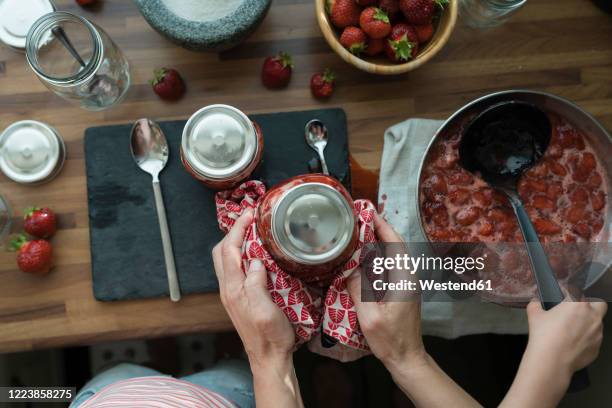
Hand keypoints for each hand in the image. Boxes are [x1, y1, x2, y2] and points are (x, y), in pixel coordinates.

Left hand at [212, 209, 294, 369]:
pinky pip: (234, 268)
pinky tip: (255, 254)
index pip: (229, 250)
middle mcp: (228, 289)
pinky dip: (241, 254)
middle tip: (250, 219)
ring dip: (236, 242)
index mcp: (234, 289)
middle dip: (233, 231)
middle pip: (221, 252)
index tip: (250, 214)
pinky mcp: (239, 298)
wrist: (268, 359)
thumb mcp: (266, 310)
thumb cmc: (270, 337)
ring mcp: (232, 294)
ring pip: (226, 260)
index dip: (238, 228)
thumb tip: (254, 260)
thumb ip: (256, 284)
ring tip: (253, 231)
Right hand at [348, 214, 479, 406]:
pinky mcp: (402, 289)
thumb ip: (359, 290)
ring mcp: (407, 283)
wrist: (407, 357)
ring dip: (379, 240)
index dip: (382, 226)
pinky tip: (364, 255)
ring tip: (359, 231)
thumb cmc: (389, 339)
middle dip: (379, 229)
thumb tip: (349, 268)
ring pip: (394, 254)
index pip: (395, 244)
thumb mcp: (369, 316)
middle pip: (396, 245)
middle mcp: (408, 277)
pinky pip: (391, 264)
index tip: (368, 212)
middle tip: (359, 217)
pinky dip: (379, 254)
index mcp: (403, 279)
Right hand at [525, 298, 606, 373]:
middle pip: (599, 303)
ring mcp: (598, 333)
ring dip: (588, 323)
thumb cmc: (543, 334)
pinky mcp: (598, 348)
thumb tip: (535, 301)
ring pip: (598, 323)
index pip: (575, 291)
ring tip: (571, 331)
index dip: (566, 292)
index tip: (560, 295)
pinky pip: (594, 339)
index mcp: (577, 304)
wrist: (552, 361)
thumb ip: (535, 304)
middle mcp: (592, 316)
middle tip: (576, 311)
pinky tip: (572, 344)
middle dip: (590, 305)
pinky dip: (586, 339)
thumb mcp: (534, 315)